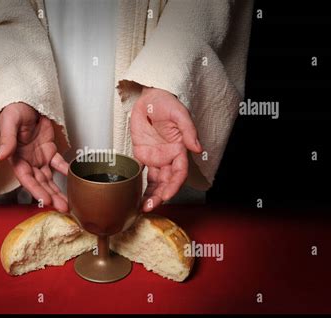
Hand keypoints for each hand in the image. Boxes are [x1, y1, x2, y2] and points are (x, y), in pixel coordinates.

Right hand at [0, 102, 68, 211]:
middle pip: (40, 183)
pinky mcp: (49, 151)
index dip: (36, 190)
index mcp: (16, 158)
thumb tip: (2, 155)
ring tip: (68, 204)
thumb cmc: (14, 110)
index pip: (26, 179)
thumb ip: (7, 139)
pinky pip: (59, 163)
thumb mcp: (9, 121)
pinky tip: (74, 179)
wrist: (27, 101)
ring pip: (50, 179)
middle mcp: (28, 162)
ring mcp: (39, 158)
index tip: (46, 200)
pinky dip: (66, 171)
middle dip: (51, 196)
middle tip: (63, 208)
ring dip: (58, 191)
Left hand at [130, 87, 202, 211]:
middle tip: (150, 207)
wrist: (148, 97)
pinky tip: (133, 196)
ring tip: (143, 207)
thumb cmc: (166, 102)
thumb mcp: (179, 113)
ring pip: (154, 182)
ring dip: (150, 195)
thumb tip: (197, 147)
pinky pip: (140, 172)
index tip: (167, 195)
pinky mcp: (142, 154)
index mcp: (179, 149)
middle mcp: (168, 157)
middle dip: (160, 196)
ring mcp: (155, 157)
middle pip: (166, 182)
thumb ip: (188, 130)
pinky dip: (138, 185)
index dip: (174, 186)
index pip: (179, 173)